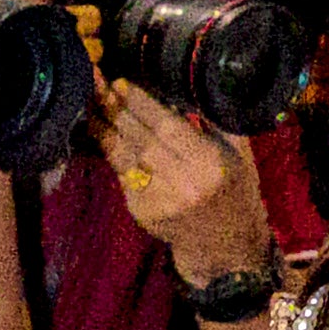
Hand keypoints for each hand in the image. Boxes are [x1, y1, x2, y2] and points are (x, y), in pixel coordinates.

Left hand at [94, 78, 275, 282]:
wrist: (227, 246)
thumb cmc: (235, 190)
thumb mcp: (237, 153)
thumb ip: (214, 121)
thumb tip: (182, 86)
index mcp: (209, 164)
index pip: (167, 126)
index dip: (140, 104)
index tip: (121, 82)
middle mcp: (182, 183)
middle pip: (140, 138)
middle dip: (116, 109)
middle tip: (98, 84)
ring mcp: (158, 200)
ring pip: (123, 155)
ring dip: (104, 128)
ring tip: (91, 103)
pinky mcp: (141, 212)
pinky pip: (122, 174)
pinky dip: (111, 151)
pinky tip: (100, 132)